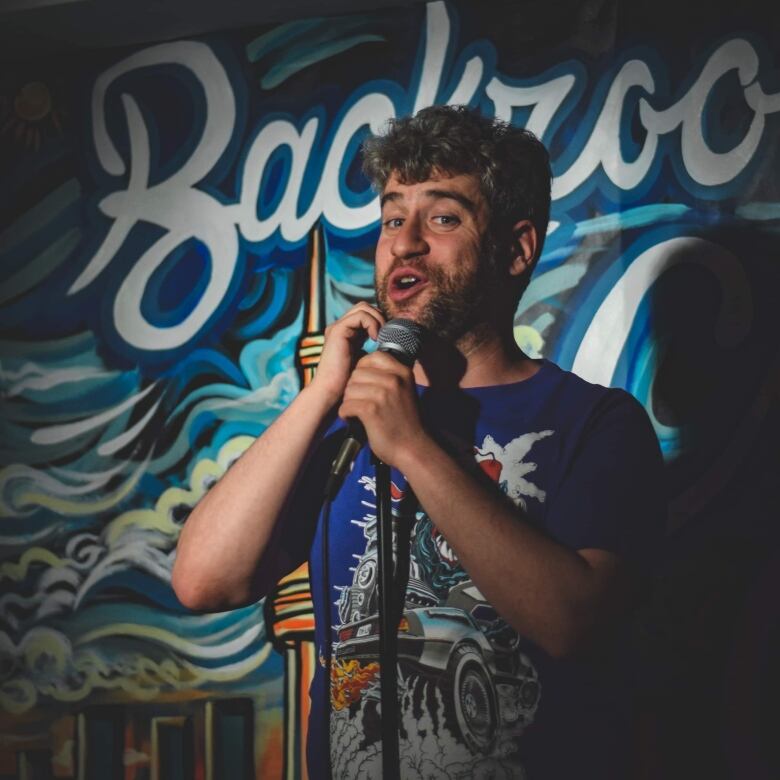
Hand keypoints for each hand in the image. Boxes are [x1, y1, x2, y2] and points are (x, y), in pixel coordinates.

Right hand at [310, 303, 384, 403]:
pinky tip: (375, 338)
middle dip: (380, 316)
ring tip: (381, 336)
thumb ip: (373, 348)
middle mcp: (341, 326)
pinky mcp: (338, 330)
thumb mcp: (366, 360)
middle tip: (387, 333)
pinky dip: (372, 324)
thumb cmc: (348, 381)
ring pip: (363, 307)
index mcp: (347, 333)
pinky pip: (360, 316)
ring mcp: (338, 326)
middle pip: (365, 306)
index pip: (366, 314)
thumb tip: (390, 343)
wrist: (331, 391)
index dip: (380, 320)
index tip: (389, 335)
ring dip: (378, 319)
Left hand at [338, 350, 429, 467]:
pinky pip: (346, 405)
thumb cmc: (406, 422)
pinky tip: (352, 420)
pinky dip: (345, 414)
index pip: (373, 357)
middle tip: (358, 401)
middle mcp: (394, 380)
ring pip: (349, 389)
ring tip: (356, 412)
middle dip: (353, 388)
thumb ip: (390, 377)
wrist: (414, 449)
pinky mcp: (372, 410)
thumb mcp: (405, 391)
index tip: (364, 384)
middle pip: (357, 373)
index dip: (363, 369)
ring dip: (348, 402)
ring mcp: (383, 394)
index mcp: (403, 372)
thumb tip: (364, 367)